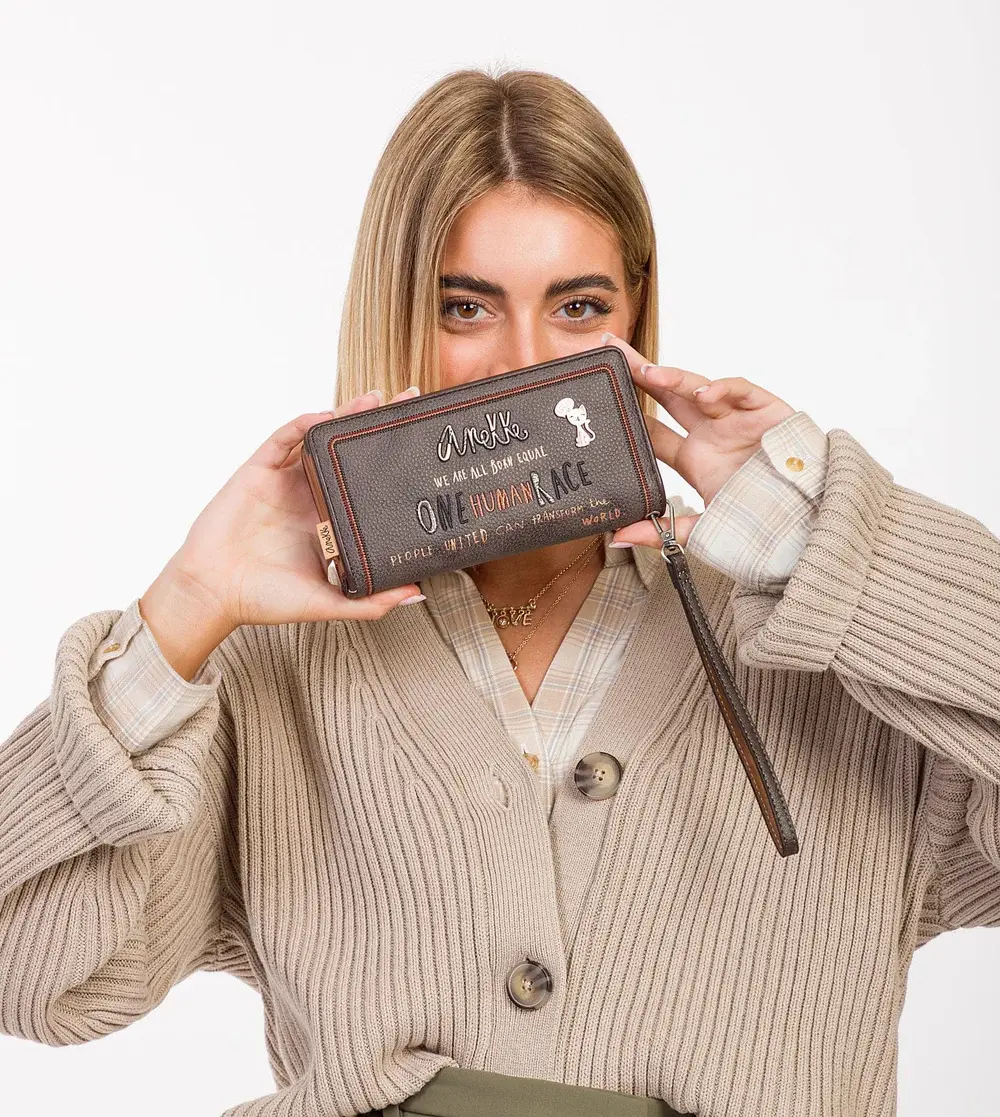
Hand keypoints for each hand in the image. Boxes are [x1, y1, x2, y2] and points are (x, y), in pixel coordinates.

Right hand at [156, 386, 427, 633]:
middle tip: (409, 401)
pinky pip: (282, 439)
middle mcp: (311, 494)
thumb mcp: (328, 602)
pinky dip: (302, 424)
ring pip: (320, 438)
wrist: (214, 593)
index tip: (421, 445)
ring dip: (345, 415)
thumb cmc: (266, 599)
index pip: (367, 482)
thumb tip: (417, 594)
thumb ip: (370, 601)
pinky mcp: (259, 471)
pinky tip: (323, 416)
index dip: (391, 461)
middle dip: (375, 424)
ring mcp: (285, 480)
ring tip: (374, 398)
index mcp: (330, 520)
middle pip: (349, 451)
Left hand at [601, 332, 795, 549]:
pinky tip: (701, 394)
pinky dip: (721, 388)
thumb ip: (661, 532)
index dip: (626, 412)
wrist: (809, 527)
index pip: (652, 430)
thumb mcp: (703, 532)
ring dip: (672, 377)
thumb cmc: (762, 526)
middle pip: (666, 395)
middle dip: (637, 371)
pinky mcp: (767, 411)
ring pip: (698, 388)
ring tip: (647, 371)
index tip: (597, 397)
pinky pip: (740, 391)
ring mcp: (737, 419)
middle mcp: (711, 433)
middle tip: (607, 349)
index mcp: (694, 458)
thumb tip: (616, 537)